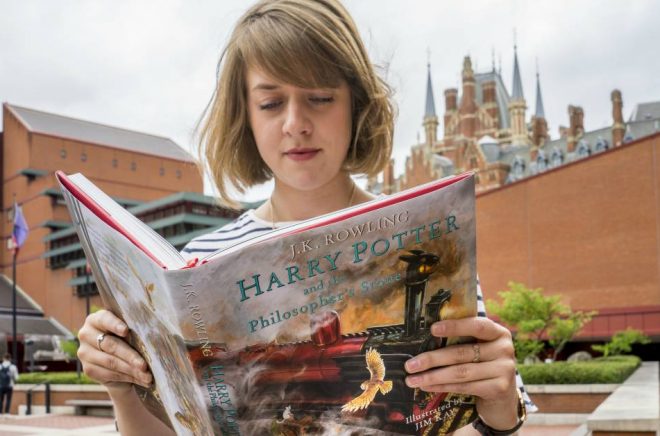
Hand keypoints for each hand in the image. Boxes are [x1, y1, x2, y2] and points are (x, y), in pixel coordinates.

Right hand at [77, 310, 152, 394]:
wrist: (119, 360)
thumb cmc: (128, 339)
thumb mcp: (130, 331)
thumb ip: (133, 329)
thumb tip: (150, 334)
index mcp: (96, 319)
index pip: (104, 319)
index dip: (115, 325)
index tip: (126, 331)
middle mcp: (86, 334)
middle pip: (110, 345)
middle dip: (130, 356)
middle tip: (144, 365)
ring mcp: (84, 353)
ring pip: (111, 362)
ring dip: (131, 370)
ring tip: (147, 376)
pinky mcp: (88, 369)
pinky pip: (110, 374)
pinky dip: (128, 377)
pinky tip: (141, 379)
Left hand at [404, 317, 519, 429]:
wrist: (504, 398)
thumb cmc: (484, 366)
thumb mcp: (480, 349)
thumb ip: (463, 341)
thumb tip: (425, 337)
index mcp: (498, 333)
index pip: (477, 325)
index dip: (455, 326)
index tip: (432, 329)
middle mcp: (505, 349)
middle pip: (462, 353)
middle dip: (432, 359)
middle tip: (410, 364)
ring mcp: (504, 369)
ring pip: (461, 372)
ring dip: (433, 376)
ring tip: (412, 379)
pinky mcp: (499, 388)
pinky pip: (465, 386)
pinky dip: (442, 386)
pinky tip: (427, 386)